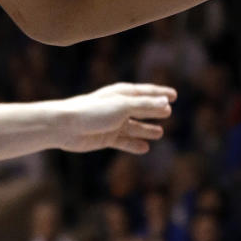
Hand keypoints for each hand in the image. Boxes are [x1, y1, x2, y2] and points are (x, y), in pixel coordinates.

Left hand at [56, 82, 175, 153]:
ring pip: (134, 126)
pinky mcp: (105, 137)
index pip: (146, 92)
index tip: (175, 95)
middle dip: (155, 111)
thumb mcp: (123, 107)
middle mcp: (117, 107)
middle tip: (170, 113)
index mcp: (121, 94)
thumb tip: (167, 104)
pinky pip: (124, 141)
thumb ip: (145, 106)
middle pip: (141, 108)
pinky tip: (145, 148)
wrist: (66, 126)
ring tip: (160, 133)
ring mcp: (112, 123)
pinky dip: (134, 144)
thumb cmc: (93, 111)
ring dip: (146, 129)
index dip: (161, 94)